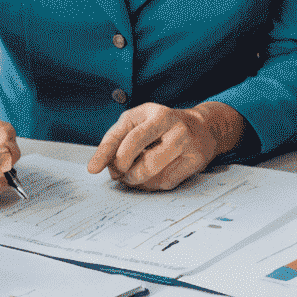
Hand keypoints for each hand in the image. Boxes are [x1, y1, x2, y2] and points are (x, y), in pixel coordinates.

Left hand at [87, 102, 243, 189]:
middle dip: (121, 167)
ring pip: (150, 171)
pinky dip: (151, 184)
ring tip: (133, 175)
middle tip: (118, 174)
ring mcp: (186, 142)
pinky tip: (152, 176)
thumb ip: (119, 139)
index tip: (93, 168)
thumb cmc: (162, 126)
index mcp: (153, 112)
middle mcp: (171, 124)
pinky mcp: (195, 161)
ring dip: (135, 179)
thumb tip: (108, 167)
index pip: (123, 134)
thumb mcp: (140, 122)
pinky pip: (164, 182)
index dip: (105, 152)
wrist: (203, 128)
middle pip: (135, 150)